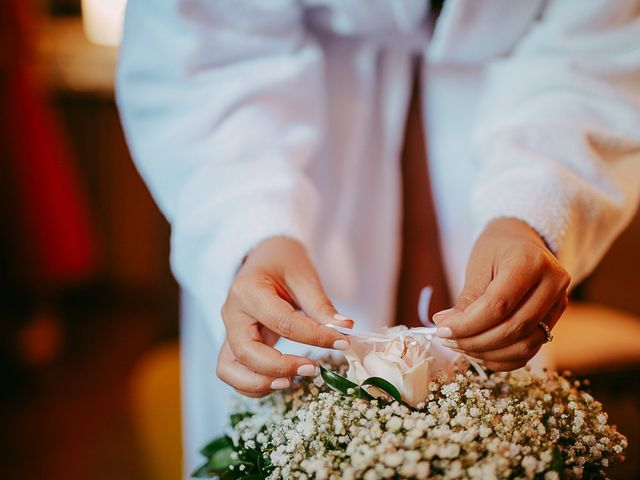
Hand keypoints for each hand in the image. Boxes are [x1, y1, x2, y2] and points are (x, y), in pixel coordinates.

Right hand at [217, 236, 351, 396]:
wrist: (264, 257)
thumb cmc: (284, 263)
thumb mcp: (304, 276)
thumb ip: (320, 305)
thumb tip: (344, 329)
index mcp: (249, 291)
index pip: (282, 322)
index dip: (314, 337)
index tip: (342, 342)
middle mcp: (232, 313)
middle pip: (246, 352)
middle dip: (280, 367)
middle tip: (312, 369)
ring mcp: (228, 330)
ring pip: (229, 369)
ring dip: (260, 383)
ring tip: (291, 380)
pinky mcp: (232, 344)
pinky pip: (233, 373)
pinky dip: (253, 385)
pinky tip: (281, 379)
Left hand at [432, 218, 569, 370]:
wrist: (522, 240)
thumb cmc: (497, 248)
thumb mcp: (479, 266)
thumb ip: (467, 299)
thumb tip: (446, 327)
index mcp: (530, 262)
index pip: (499, 305)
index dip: (468, 324)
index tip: (441, 329)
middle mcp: (553, 283)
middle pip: (514, 328)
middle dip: (475, 341)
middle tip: (447, 340)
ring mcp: (559, 303)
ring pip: (525, 344)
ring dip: (489, 353)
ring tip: (461, 346)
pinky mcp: (555, 320)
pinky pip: (531, 350)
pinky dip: (503, 359)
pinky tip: (479, 353)